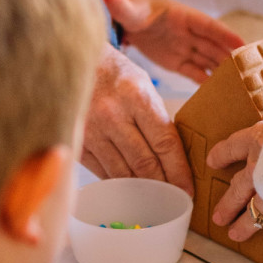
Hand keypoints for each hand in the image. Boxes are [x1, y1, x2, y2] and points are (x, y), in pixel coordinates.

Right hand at [83, 45, 193, 194]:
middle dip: (163, 185)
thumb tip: (173, 158)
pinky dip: (118, 182)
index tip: (188, 189)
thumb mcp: (142, 85)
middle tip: (174, 198)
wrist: (73, 63)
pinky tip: (128, 188)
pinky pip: (102, 171)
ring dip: (141, 189)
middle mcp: (112, 114)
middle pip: (144, 162)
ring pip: (122, 172)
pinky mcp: (77, 142)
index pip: (165, 142)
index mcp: (136, 96)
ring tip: (155, 198)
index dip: (179, 170)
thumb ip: (156, 118)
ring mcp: (91, 130)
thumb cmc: (115, 75)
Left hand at [107, 0, 243, 82]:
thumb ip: (124, 7)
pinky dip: (207, 82)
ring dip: (224, 72)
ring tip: (241, 86)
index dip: (226, 36)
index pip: (209, 26)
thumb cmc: (135, 8)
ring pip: (209, 60)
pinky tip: (219, 94)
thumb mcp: (129, 8)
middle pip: (215, 47)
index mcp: (184, 17)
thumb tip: (113, 0)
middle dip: (232, 58)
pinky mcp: (178, 61)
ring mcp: (186, 48)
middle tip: (251, 72)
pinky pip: (196, 72)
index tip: (244, 45)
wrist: (130, 20)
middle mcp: (190, 33)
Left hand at [206, 91, 262, 255]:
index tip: (213, 161)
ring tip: (234, 235)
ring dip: (244, 225)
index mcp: (259, 141)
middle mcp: (260, 169)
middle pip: (238, 188)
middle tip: (218, 217)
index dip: (223, 153)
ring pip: (253, 212)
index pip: (235, 146)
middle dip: (228, 203)